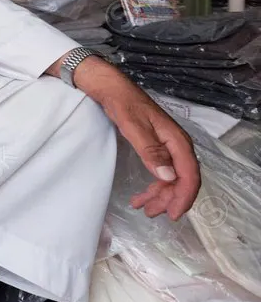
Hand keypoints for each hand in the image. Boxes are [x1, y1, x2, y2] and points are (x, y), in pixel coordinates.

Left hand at [74, 57, 200, 219]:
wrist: (111, 87)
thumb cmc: (123, 103)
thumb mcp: (134, 126)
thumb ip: (151, 151)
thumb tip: (168, 176)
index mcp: (177, 141)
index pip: (189, 175)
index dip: (184, 197)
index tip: (173, 214)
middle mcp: (177, 145)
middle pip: (182, 179)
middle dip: (169, 199)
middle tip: (152, 213)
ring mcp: (168, 146)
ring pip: (171, 178)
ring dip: (160, 195)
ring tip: (144, 208)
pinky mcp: (157, 147)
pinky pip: (162, 171)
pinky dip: (154, 186)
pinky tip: (141, 196)